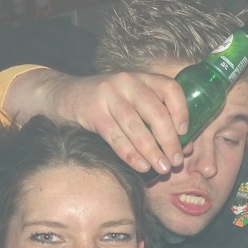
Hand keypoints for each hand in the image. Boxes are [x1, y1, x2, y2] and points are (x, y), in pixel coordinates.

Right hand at [5, 67, 189, 175]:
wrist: (62, 95)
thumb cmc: (105, 105)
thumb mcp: (131, 104)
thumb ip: (155, 121)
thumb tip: (185, 148)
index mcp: (142, 79)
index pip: (170, 89)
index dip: (181, 111)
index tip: (185, 133)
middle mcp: (128, 82)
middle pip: (155, 111)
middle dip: (169, 139)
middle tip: (176, 161)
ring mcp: (109, 95)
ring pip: (136, 126)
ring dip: (152, 150)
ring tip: (163, 168)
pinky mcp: (93, 111)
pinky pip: (115, 136)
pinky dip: (130, 153)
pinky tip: (141, 166)